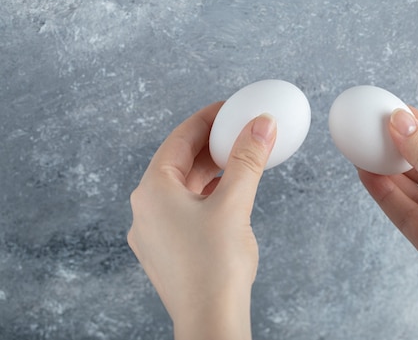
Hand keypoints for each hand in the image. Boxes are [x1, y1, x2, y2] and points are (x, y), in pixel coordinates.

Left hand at [127, 103, 275, 339]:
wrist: (210, 320)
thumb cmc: (215, 266)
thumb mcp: (235, 203)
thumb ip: (247, 160)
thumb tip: (261, 124)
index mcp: (152, 191)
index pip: (179, 139)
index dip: (206, 119)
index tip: (229, 108)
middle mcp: (146, 209)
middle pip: (180, 162)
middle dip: (211, 144)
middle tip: (239, 130)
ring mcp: (155, 231)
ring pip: (184, 186)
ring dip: (211, 169)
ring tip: (239, 157)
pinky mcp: (169, 249)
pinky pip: (187, 208)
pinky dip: (208, 193)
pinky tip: (229, 192)